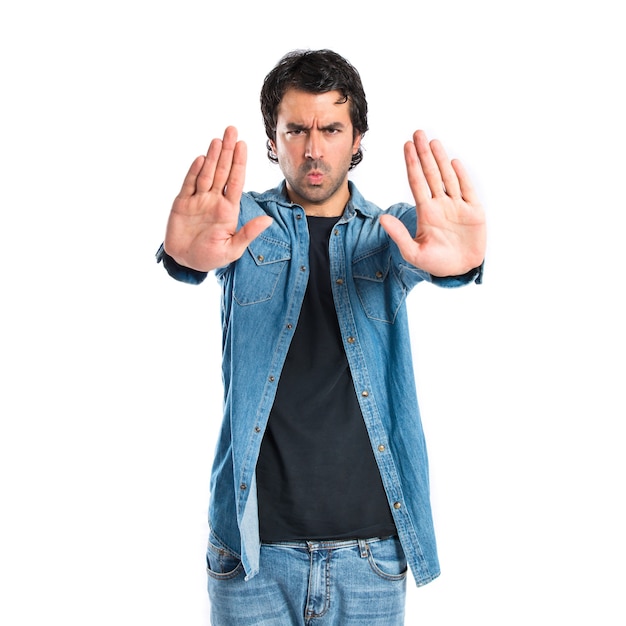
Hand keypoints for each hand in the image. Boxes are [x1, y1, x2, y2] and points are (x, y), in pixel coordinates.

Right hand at [164, 126, 272, 271]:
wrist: (186, 262)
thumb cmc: (211, 257)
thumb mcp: (232, 249)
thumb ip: (248, 233)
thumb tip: (268, 220)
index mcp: (228, 210)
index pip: (236, 181)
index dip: (239, 163)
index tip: (243, 145)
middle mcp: (214, 201)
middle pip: (222, 171)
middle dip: (227, 151)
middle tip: (232, 130)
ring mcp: (198, 200)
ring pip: (206, 174)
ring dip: (212, 157)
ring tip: (218, 139)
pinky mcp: (182, 203)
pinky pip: (189, 184)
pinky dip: (194, 171)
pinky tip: (200, 158)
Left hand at [379, 130, 485, 276]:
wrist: (460, 271)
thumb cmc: (436, 263)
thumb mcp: (413, 253)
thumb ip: (399, 235)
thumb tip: (382, 219)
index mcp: (426, 212)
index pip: (417, 182)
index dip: (412, 164)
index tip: (405, 146)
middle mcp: (441, 204)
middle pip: (431, 174)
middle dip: (424, 154)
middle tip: (418, 134)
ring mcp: (457, 206)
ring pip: (448, 177)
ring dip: (441, 160)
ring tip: (433, 142)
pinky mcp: (474, 211)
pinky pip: (467, 190)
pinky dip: (461, 176)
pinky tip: (453, 162)